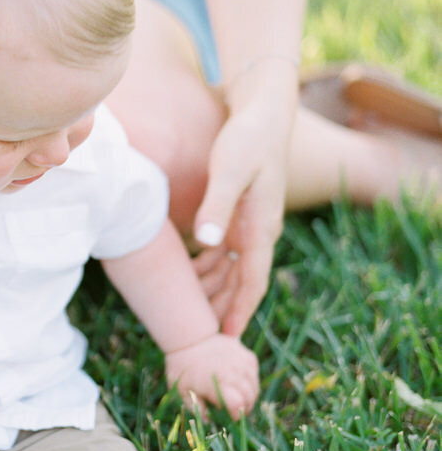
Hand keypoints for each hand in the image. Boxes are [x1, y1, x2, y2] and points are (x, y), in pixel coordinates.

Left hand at [165, 332, 258, 419]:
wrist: (189, 337)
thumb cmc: (182, 367)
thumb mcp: (181, 390)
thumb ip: (196, 407)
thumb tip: (208, 421)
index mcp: (217, 382)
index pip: (238, 404)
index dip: (236, 414)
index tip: (229, 416)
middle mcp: (233, 372)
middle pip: (249, 398)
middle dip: (244, 408)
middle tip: (234, 410)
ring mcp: (241, 362)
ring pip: (254, 387)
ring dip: (249, 396)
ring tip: (237, 398)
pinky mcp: (246, 354)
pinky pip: (254, 374)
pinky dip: (250, 382)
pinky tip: (239, 383)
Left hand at [192, 102, 288, 335]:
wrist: (263, 112)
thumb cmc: (248, 139)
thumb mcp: (231, 170)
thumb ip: (217, 205)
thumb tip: (207, 242)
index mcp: (261, 228)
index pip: (253, 281)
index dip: (241, 310)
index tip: (228, 337)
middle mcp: (259, 232)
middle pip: (241, 281)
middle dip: (222, 306)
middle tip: (197, 333)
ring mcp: (249, 224)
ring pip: (230, 268)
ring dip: (212, 287)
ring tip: (186, 308)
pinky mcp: (238, 213)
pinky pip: (224, 251)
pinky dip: (208, 265)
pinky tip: (187, 272)